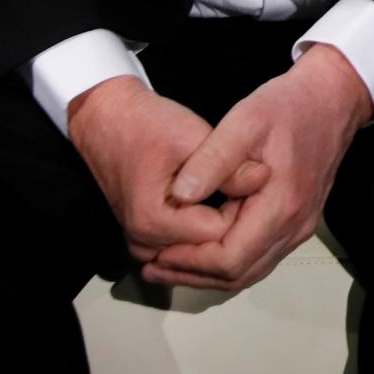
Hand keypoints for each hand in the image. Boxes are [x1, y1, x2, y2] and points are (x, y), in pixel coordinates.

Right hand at [68, 77, 264, 262]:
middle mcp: (144, 241)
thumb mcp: (194, 136)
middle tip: (245, 183)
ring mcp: (142, 244)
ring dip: (222, 227)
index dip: (245, 207)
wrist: (109, 122)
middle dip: (235, 219)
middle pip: (211, 248)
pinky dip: (206, 231)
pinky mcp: (145, 239)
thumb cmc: (147, 125)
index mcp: (154, 220)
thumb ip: (228, 164)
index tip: (251, 180)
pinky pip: (187, 248)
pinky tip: (219, 203)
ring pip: (201, 251)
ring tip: (231, 190)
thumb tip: (264, 178)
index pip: (222, 234)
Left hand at [144, 43, 372, 291]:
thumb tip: (179, 197)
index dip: (189, 262)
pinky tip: (201, 250)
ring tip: (168, 264)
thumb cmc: (288, 107)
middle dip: (192, 274)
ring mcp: (300, 227)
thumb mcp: (244, 122)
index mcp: (282, 206)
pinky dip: (227, 262)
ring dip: (208, 273)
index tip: (156, 252)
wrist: (332, 99)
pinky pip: (260, 257)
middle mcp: (295, 226)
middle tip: (152, 266)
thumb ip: (212, 161)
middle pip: (239, 275)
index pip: (230, 258)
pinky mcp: (298, 221)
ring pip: (250, 271)